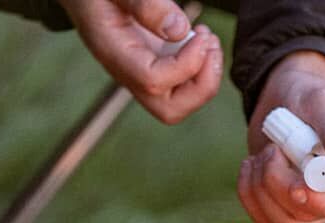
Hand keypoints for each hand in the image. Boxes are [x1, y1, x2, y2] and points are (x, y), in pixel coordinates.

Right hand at [60, 0, 222, 123]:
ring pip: (179, 104)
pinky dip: (200, 69)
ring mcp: (141, 75)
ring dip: (204, 78)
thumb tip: (179, 30)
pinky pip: (182, 87)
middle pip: (169, 111)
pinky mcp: (153, 69)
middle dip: (201, 86)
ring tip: (207, 39)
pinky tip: (199, 38)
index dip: (185, 65)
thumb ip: (144, 4)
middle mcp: (128, 73)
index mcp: (114, 54)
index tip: (198, 34)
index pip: (153, 82)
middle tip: (209, 45)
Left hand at [239, 51, 324, 222]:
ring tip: (263, 154)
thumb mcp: (323, 102)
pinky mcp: (283, 206)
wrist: (286, 98)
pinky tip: (250, 165)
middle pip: (311, 216)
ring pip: (284, 221)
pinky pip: (262, 217)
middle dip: (282, 185)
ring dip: (262, 188)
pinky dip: (248, 192)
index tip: (298, 187)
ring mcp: (311, 204)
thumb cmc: (310, 95)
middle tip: (273, 150)